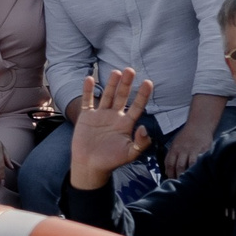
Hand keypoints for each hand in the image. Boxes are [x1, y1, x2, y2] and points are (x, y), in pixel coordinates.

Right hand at [66, 69, 156, 189]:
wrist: (91, 165)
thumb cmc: (111, 161)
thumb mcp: (130, 153)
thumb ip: (140, 142)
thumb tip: (144, 128)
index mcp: (126, 124)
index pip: (137, 106)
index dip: (143, 95)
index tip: (148, 82)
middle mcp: (114, 116)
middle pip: (122, 96)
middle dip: (127, 84)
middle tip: (130, 70)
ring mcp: (100, 115)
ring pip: (107, 96)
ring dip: (111, 84)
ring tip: (116, 72)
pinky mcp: (86, 117)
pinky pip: (88, 101)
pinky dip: (88, 90)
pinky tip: (90, 79)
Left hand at [163, 114, 216, 177]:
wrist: (199, 125)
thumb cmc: (186, 136)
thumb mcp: (176, 144)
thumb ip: (172, 156)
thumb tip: (168, 171)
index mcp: (174, 149)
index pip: (169, 164)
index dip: (170, 174)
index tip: (171, 182)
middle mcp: (182, 150)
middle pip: (178, 166)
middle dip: (178, 177)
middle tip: (180, 185)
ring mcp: (192, 150)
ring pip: (187, 165)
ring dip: (187, 175)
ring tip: (188, 183)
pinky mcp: (202, 150)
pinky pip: (198, 161)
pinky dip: (197, 169)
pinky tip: (198, 174)